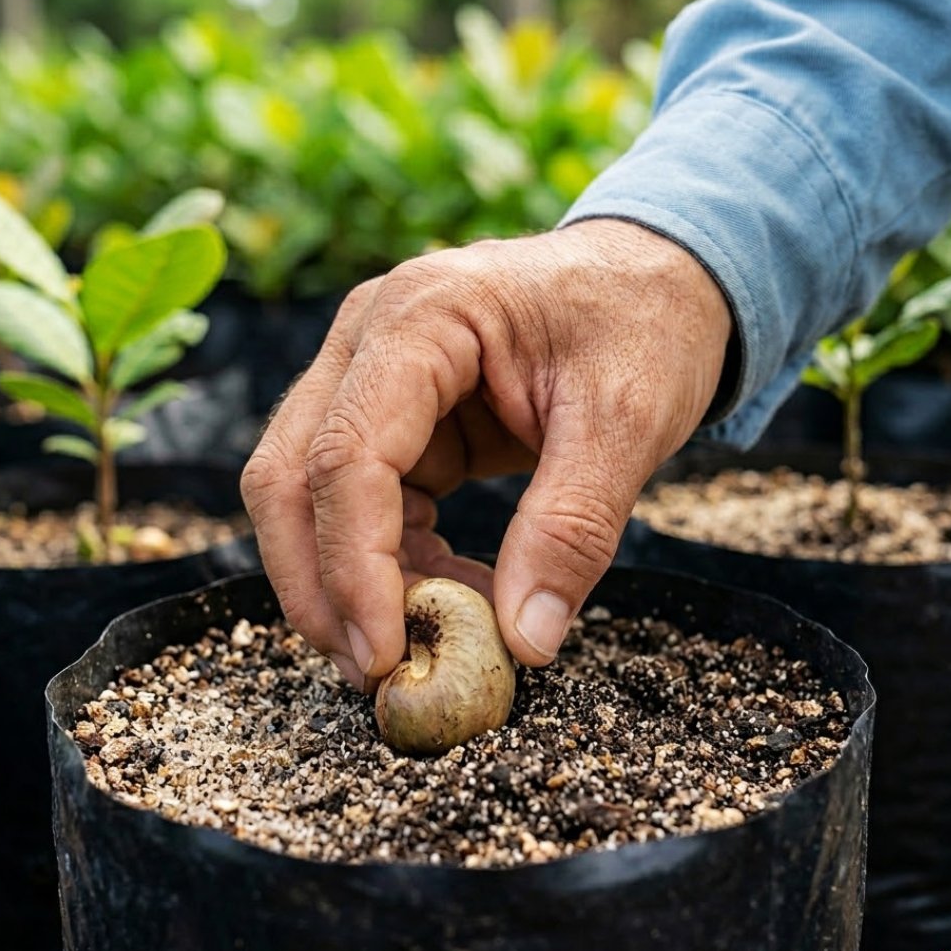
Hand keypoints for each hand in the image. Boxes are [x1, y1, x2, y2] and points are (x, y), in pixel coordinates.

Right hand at [241, 219, 731, 689]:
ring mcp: (372, 376)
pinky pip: (363, 503)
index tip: (388, 655)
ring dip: (347, 581)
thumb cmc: (645, 323)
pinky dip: (389, 563)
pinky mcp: (396, 418)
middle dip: (319, 585)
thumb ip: (573, 528)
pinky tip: (447, 594)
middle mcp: (371, 339)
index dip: (354, 566)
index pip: (348, 455)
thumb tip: (524, 643)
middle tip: (373, 672)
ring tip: (422, 642)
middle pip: (292, 477)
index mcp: (422, 315)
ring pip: (308, 495)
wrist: (658, 278)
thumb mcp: (628, 418)